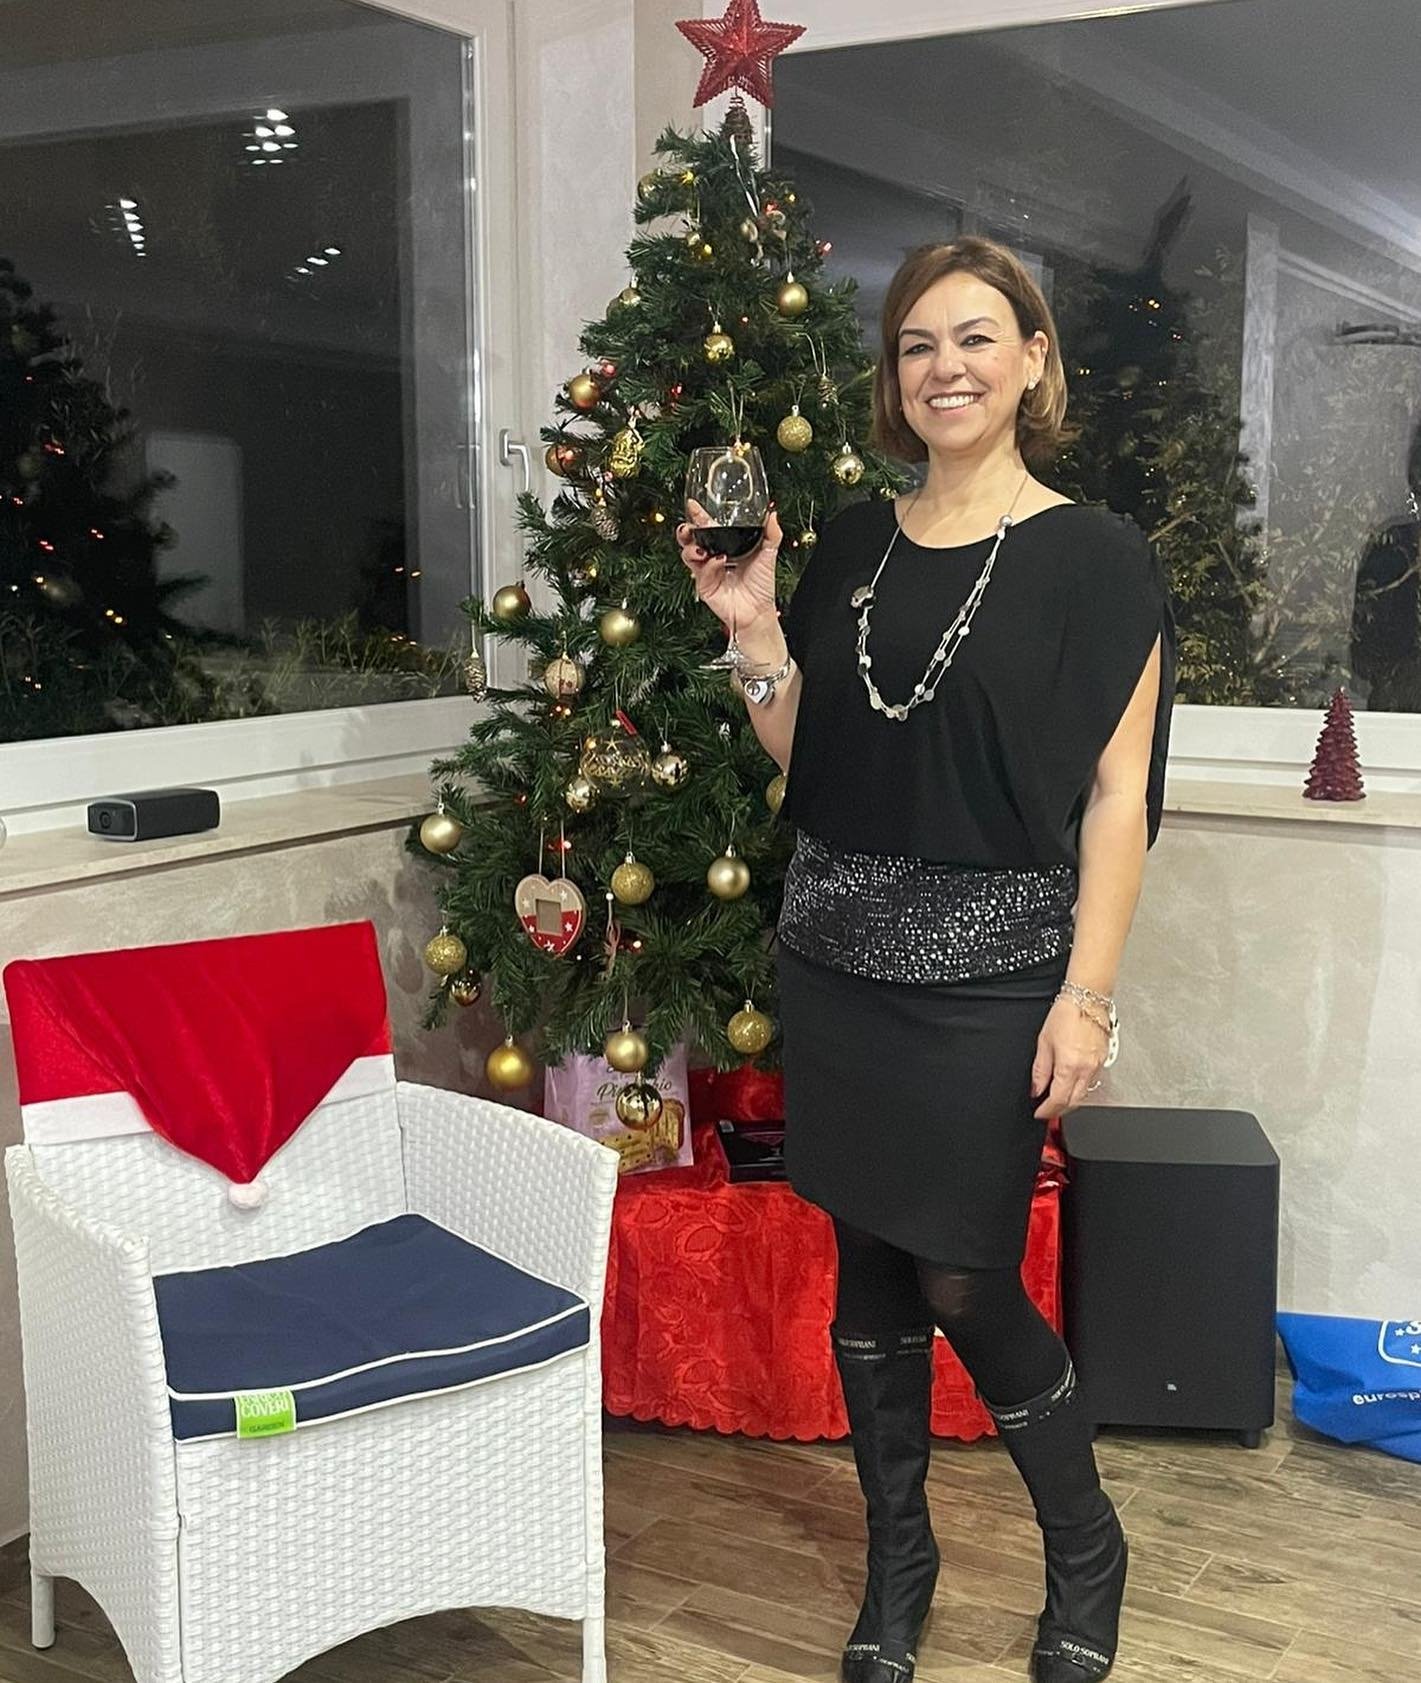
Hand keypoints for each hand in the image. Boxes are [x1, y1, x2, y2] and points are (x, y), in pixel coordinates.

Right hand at [676, 499, 782, 637]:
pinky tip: (719, 561)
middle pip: (691, 540)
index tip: (693, 505)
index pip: (708, 528)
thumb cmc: (762, 585)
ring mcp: (706, 572)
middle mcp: (713, 557)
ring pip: (688, 554)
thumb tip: (773, 513)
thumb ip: (772, 534)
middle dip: (686, 531)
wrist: (759, 610)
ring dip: (691, 548)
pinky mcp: (704, 586)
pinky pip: (701, 572)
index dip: (699, 517)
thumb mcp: (769, 554)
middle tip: (689, 527)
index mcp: (725, 546)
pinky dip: (709, 565)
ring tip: (702, 549)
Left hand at [1030, 998, 1107, 1120]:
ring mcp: (1097, 1065)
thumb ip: (1040, 1069)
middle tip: (1047, 1110)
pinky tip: (1070, 1084)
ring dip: (1070, 1100)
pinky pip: (1091, 1081)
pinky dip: (1080, 1088)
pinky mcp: (1103, 1060)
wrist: (1087, 999)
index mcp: (1070, 1066)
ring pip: (1084, 1093)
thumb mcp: (1044, 1042)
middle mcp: (1087, 1069)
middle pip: (1074, 1101)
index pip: (1059, 1099)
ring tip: (1056, 1099)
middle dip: (1059, 1110)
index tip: (1039, 1113)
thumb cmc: (1066, 1014)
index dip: (1047, 1110)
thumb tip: (1036, 1089)